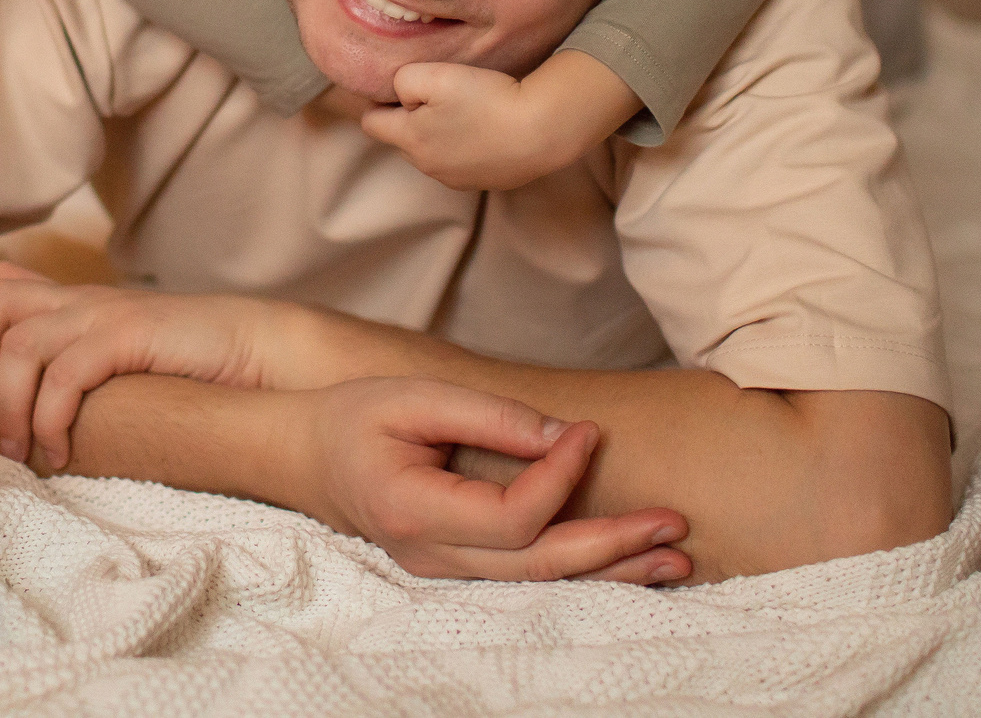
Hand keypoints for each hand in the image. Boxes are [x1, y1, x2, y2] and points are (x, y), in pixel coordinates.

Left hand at [0, 263, 273, 467]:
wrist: (255, 349)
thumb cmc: (184, 366)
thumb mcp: (115, 360)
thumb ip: (72, 368)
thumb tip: (19, 412)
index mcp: (73, 301)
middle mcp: (80, 299)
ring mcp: (103, 314)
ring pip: (21, 347)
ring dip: (5, 407)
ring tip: (15, 450)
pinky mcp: (129, 336)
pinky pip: (66, 375)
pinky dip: (51, 420)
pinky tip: (60, 453)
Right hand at [293, 377, 690, 582]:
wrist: (305, 457)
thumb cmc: (355, 418)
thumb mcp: (414, 398)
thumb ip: (490, 416)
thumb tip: (563, 437)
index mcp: (414, 511)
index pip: (513, 515)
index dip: (561, 477)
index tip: (588, 430)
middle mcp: (432, 557)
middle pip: (538, 565)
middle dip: (613, 546)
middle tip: (673, 523)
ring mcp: (444, 572)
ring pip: (540, 583)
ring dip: (611, 570)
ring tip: (674, 558)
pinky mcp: (459, 568)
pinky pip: (528, 576)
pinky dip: (583, 570)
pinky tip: (627, 562)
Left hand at [361, 50, 641, 191]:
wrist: (543, 130)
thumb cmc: (486, 99)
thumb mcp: (434, 75)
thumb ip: (403, 80)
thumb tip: (401, 94)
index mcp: (410, 140)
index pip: (371, 123)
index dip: (378, 101)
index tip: (396, 84)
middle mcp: (428, 166)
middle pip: (403, 137)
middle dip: (410, 117)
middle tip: (437, 91)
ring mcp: (458, 178)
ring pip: (433, 149)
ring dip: (439, 131)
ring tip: (467, 106)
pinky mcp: (486, 180)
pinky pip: (462, 159)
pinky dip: (467, 143)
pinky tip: (487, 125)